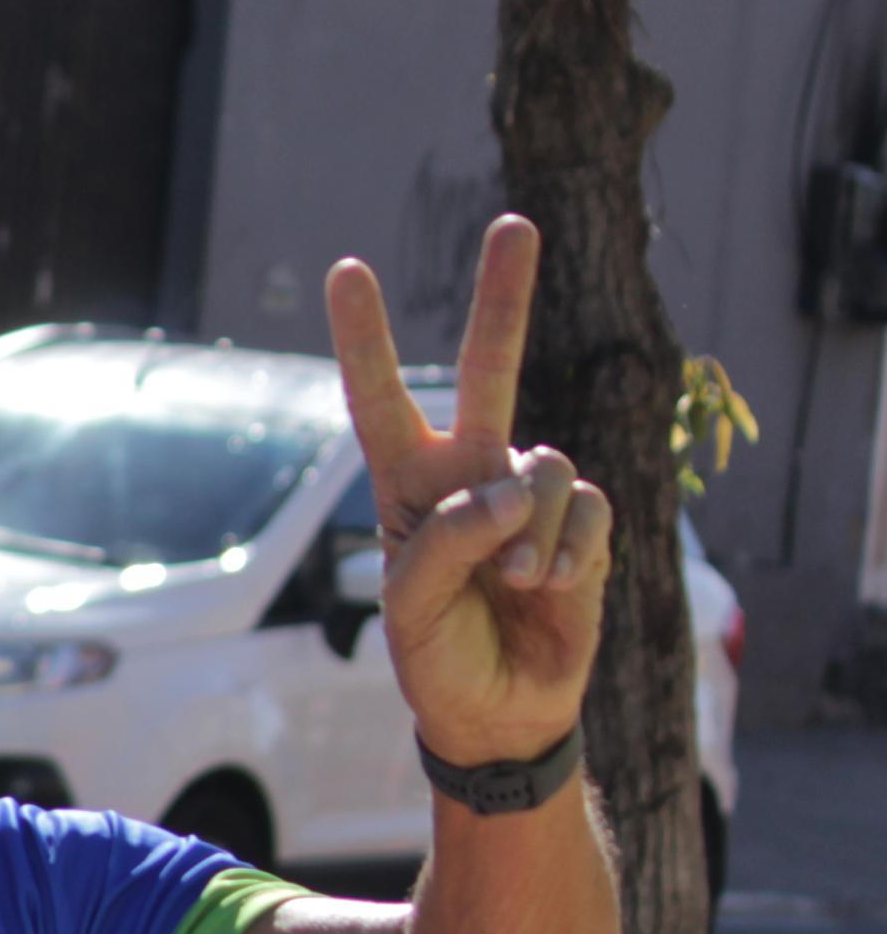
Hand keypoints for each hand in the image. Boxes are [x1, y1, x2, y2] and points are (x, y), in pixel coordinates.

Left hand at [327, 216, 611, 771]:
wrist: (500, 710)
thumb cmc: (439, 656)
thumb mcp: (413, 607)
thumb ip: (448, 541)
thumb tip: (511, 487)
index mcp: (409, 485)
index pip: (380, 401)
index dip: (366, 339)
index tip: (350, 269)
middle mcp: (471, 472)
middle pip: (491, 369)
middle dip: (502, 297)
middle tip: (513, 223)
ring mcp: (532, 493)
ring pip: (542, 467)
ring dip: (528, 535)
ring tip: (513, 587)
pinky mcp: (584, 522)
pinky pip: (584, 509)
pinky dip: (567, 553)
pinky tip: (550, 588)